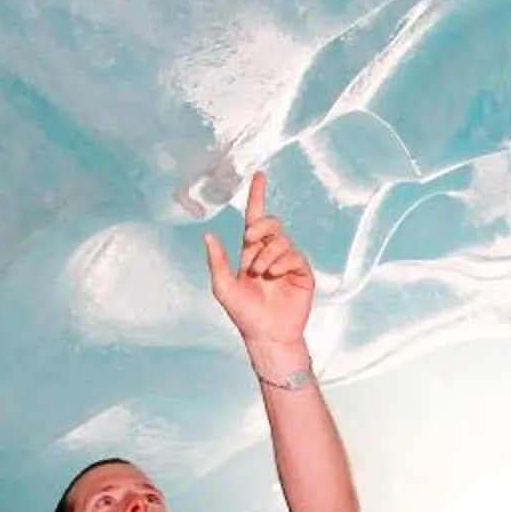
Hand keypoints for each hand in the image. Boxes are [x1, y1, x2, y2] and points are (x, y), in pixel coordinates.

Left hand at [201, 169, 313, 367]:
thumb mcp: (223, 287)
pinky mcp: (302, 272)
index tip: (259, 175)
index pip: (255, 218)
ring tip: (261, 273)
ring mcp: (288, 262)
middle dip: (261, 226)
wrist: (267, 335)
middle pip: (271, 224)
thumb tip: (208, 234)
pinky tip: (274, 275)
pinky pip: (294, 255)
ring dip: (267, 253)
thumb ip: (216, 261)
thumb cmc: (244, 315)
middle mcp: (270, 254)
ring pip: (281, 240)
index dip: (257, 196)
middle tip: (249, 241)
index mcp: (251, 253)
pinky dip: (281, 262)